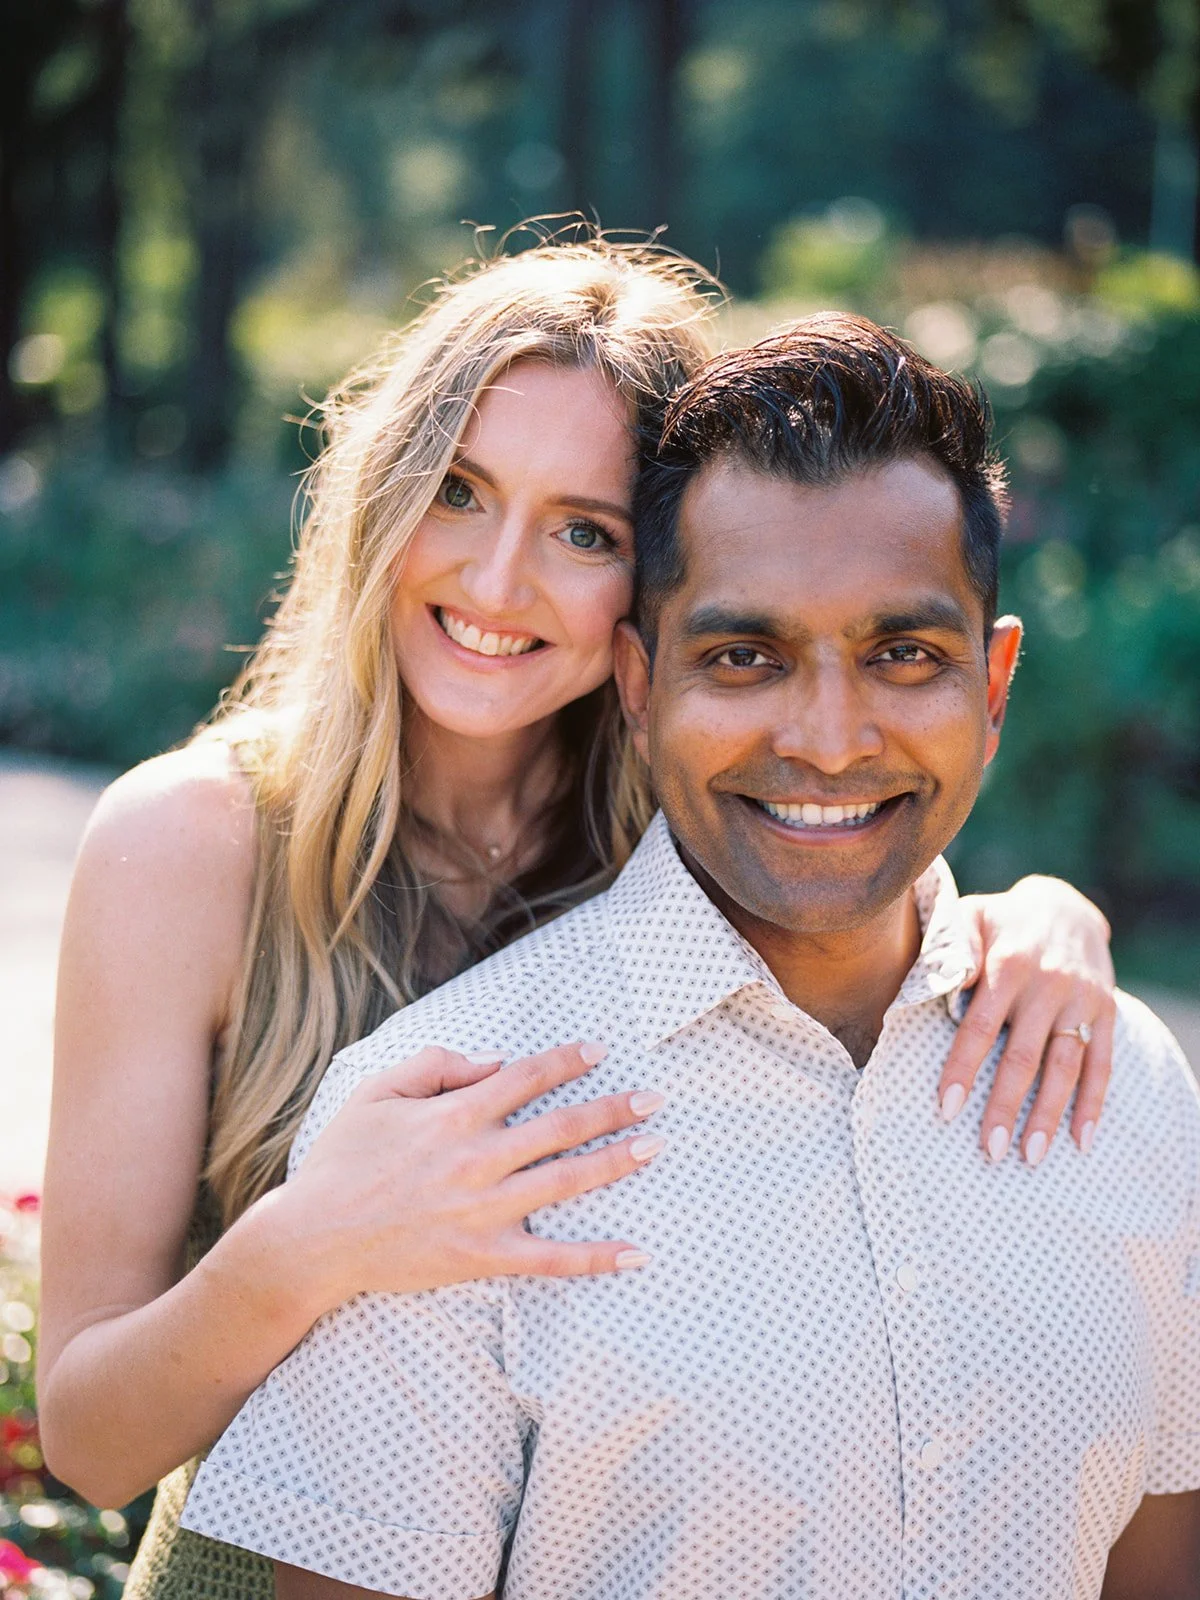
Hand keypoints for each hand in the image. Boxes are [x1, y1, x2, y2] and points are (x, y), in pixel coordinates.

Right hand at [278, 1042, 662, 1310]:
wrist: (314, 1239)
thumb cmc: (343, 1160)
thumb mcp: (376, 1091)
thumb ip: (435, 1064)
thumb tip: (493, 1061)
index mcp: (454, 1114)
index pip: (526, 1077)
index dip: (567, 1059)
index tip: (600, 1050)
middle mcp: (478, 1159)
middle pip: (562, 1126)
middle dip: (613, 1108)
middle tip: (654, 1099)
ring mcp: (484, 1211)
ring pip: (566, 1182)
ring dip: (615, 1162)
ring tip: (655, 1147)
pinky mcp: (483, 1257)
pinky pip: (550, 1258)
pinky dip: (596, 1257)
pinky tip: (636, 1254)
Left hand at [939, 876, 1116, 1165]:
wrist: (1064, 906)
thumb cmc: (999, 922)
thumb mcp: (969, 917)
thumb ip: (952, 947)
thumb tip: (939, 986)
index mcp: (1008, 964)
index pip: (980, 1025)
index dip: (963, 1068)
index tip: (946, 1109)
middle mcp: (1047, 985)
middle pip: (1024, 1056)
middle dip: (1006, 1106)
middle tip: (990, 1150)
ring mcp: (1080, 1000)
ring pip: (1065, 1066)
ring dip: (1049, 1115)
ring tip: (1031, 1156)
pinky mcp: (1105, 1012)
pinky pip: (1102, 1064)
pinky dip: (1093, 1104)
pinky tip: (1082, 1141)